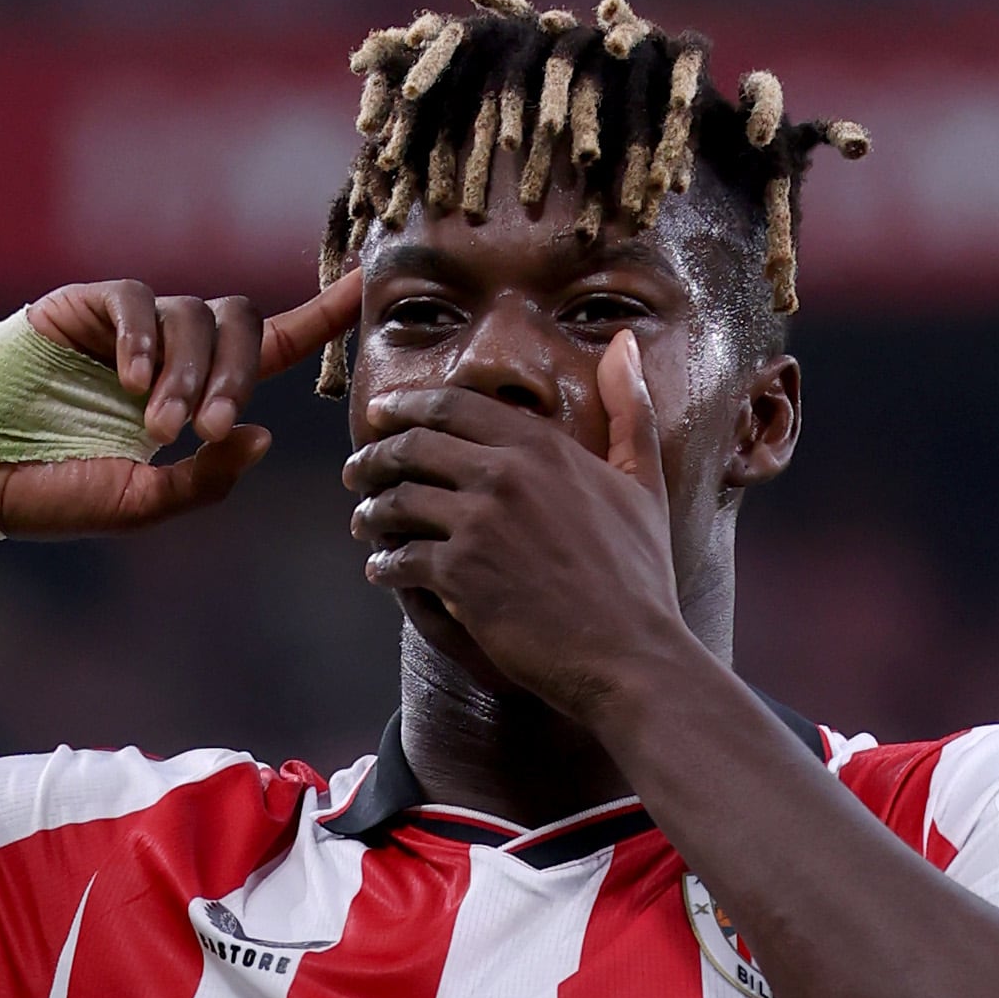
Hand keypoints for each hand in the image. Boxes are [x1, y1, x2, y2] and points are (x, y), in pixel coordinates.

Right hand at [1, 273, 359, 535]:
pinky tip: (128, 383)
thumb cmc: (51, 495)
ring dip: (186, 373)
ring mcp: (122, 325)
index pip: (270, 343)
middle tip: (203, 431)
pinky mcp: (79, 307)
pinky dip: (144, 339)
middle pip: (236, 325)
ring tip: (156, 427)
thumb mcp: (142, 502)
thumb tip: (260, 435)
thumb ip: (204, 477)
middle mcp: (163, 351)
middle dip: (231, 376)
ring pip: (191, 315)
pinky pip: (134, 299)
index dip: (320, 315)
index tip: (366, 288)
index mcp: (189, 392)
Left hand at [341, 332, 696, 716]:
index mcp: (542, 445)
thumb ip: (629, 409)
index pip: (454, 404)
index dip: (408, 406)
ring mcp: (479, 523)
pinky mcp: (460, 575)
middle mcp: (505, 473)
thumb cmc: (640, 574)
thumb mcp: (642, 481)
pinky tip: (382, 570)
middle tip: (356, 471)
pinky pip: (400, 557)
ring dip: (371, 511)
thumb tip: (624, 343)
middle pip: (413, 446)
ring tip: (363, 522)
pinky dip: (384, 563)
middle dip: (374, 455)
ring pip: (397, 500)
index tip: (381, 414)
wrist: (631, 653)